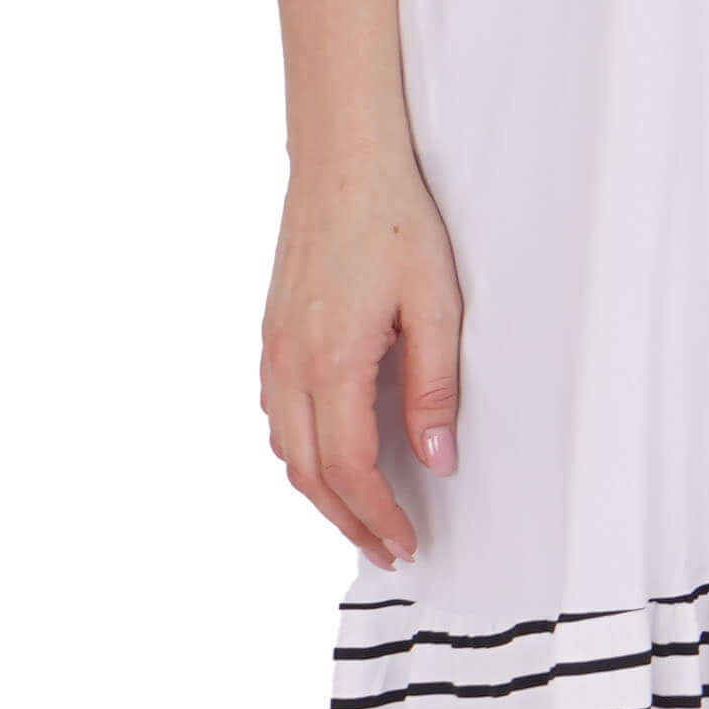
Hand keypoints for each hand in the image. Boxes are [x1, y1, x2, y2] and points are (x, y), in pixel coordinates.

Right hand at [260, 130, 462, 569]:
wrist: (341, 158)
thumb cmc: (394, 218)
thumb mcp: (437, 304)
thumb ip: (434, 389)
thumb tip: (437, 460)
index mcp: (331, 360)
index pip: (349, 467)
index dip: (378, 515)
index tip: (407, 541)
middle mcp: (289, 362)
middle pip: (308, 473)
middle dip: (348, 521)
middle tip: (388, 549)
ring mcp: (272, 348)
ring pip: (284, 449)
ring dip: (321, 493)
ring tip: (363, 516)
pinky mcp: (271, 333)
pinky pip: (276, 415)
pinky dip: (300, 453)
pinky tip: (329, 456)